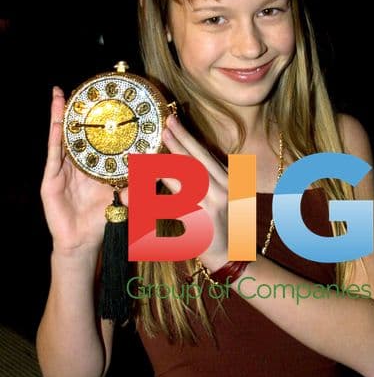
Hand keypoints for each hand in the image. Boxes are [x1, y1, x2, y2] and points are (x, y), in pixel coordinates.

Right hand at [41, 87, 125, 255]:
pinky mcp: (50, 180)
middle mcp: (77, 165)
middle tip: (84, 88)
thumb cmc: (102, 221)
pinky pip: (54, 154)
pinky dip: (55, 137)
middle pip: (79, 133)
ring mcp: (62, 171)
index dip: (101, 121)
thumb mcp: (124, 199)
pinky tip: (56, 121)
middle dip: (80, 112)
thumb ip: (139, 186)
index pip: (98, 139)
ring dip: (61, 116)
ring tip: (62, 94)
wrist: (82, 242)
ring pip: (63, 138)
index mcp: (94, 167)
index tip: (109, 100)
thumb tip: (158, 172)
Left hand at [161, 114, 227, 269]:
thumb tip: (183, 157)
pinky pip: (173, 204)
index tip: (173, 122)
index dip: (187, 138)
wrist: (229, 254)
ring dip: (163, 166)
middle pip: (195, 161)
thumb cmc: (221, 224)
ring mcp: (212, 204)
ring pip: (184, 179)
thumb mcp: (223, 196)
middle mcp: (223, 189)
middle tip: (163, 126)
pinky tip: (141, 189)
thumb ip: (209, 177)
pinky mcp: (200, 220)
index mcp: (228, 181)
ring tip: (146, 156)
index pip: (204, 154)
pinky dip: (156, 198)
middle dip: (178, 141)